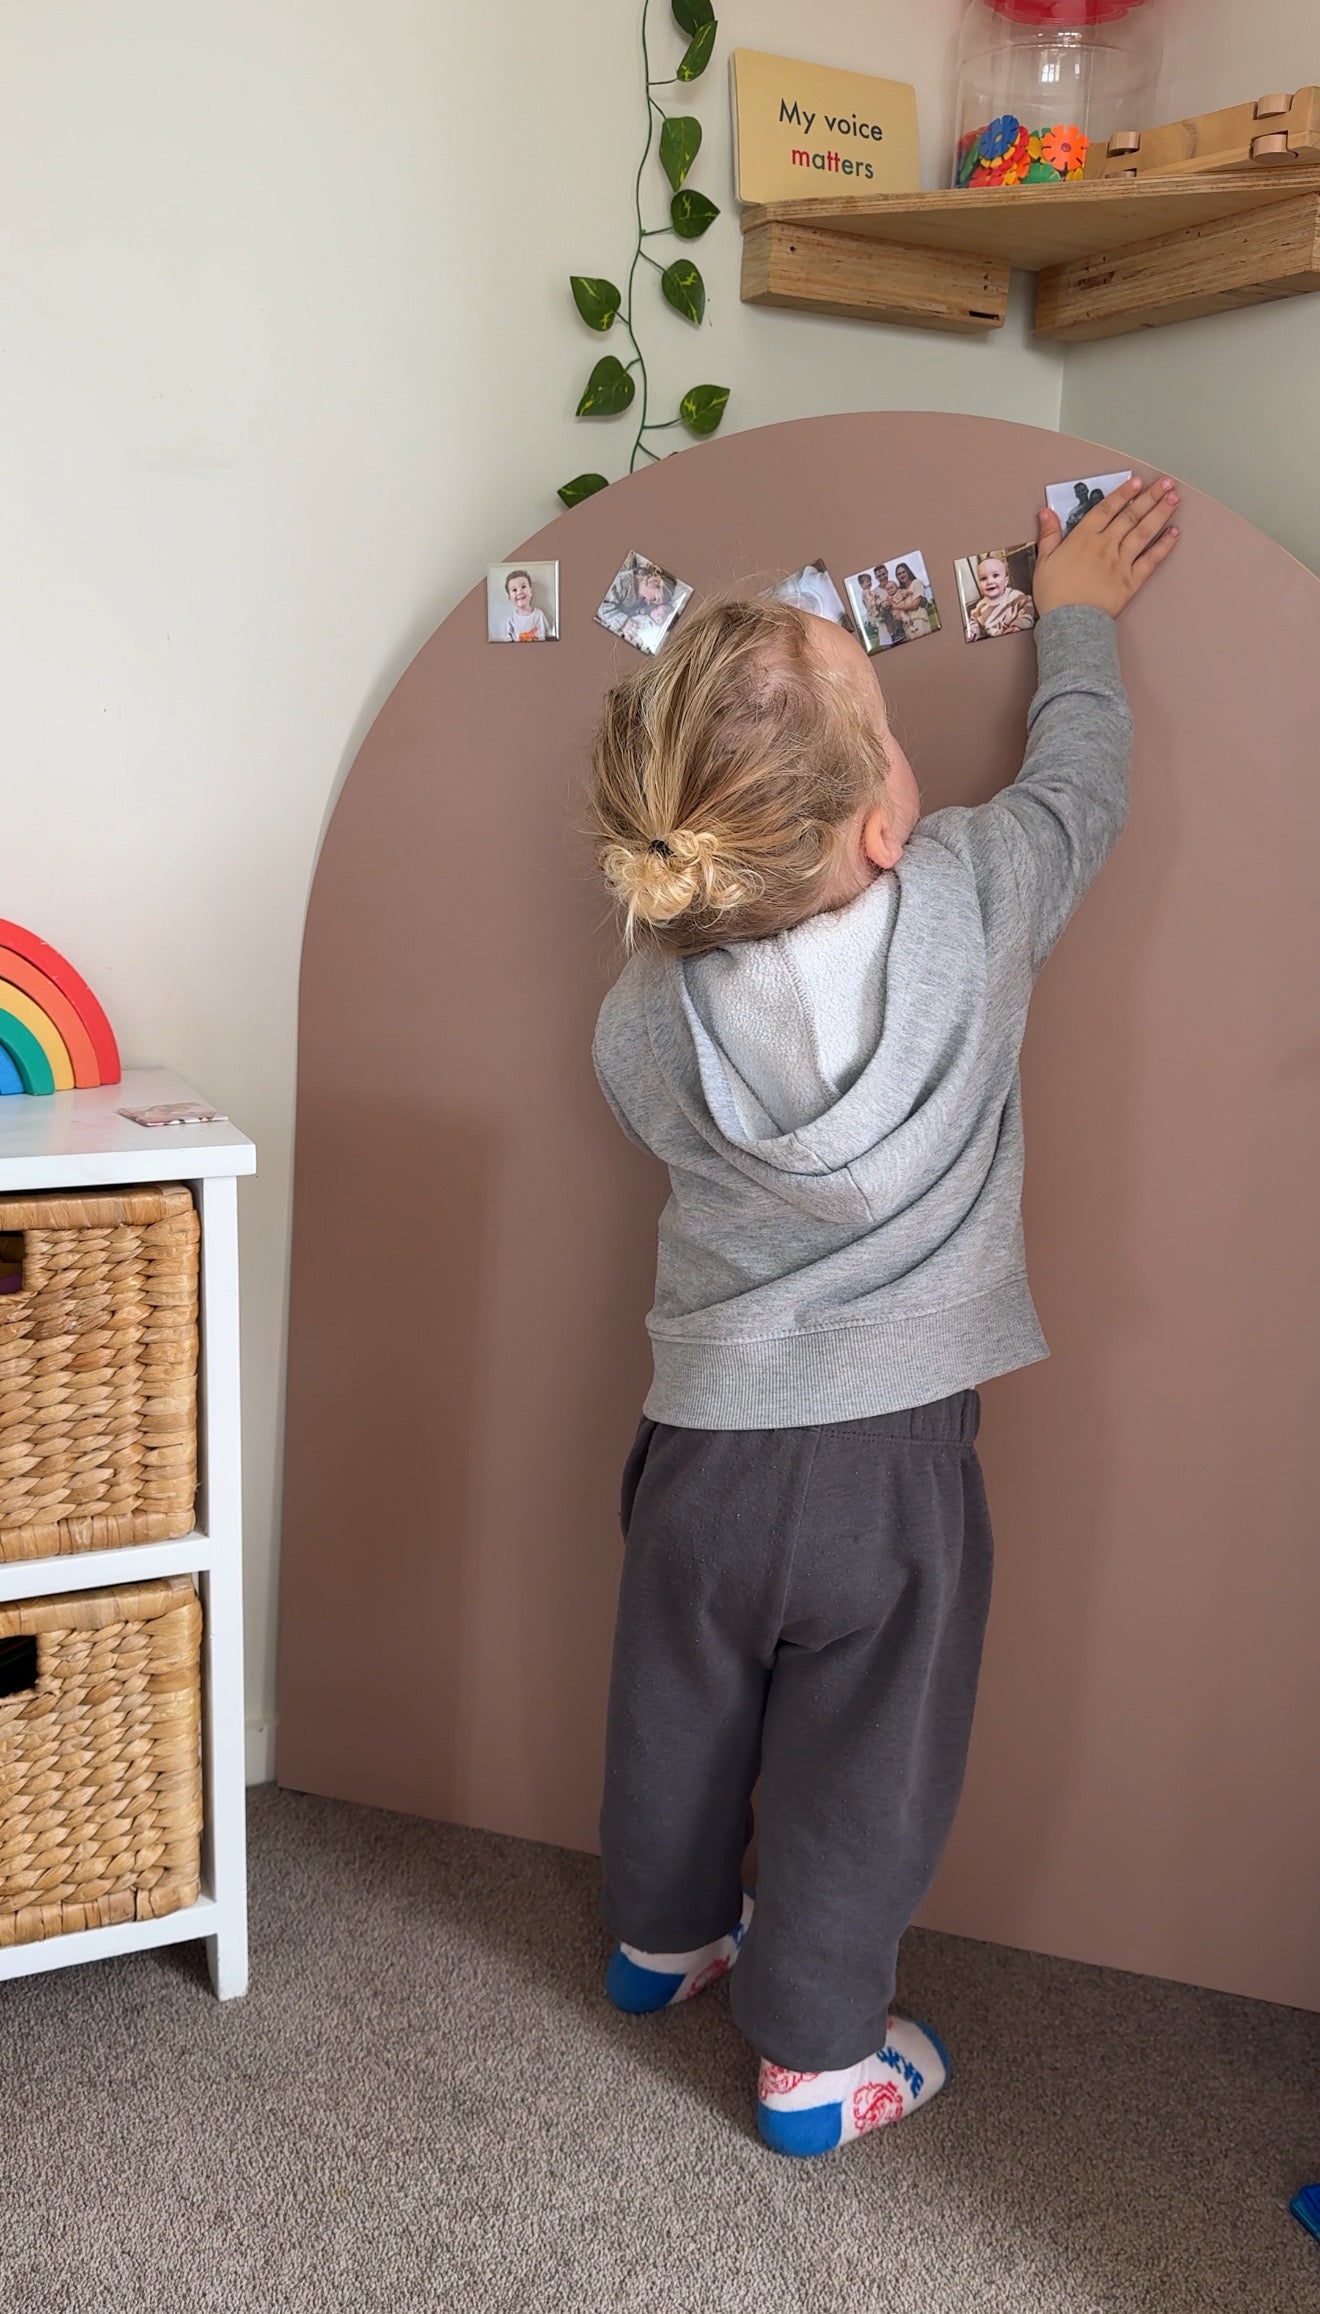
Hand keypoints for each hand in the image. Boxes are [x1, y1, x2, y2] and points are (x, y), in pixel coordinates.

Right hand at [1033, 475, 1179, 618]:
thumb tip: (1046, 512)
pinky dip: (1164, 545)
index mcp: (1084, 538)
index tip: (1137, 482)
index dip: (1123, 493)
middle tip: (1165, 483)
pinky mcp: (1132, 580)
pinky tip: (1174, 533)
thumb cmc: (1055, 595)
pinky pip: (1151, 559)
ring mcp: (1121, 562)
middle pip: (1131, 516)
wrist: (1069, 622)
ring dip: (1160, 513)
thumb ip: (1048, 535)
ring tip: (1173, 499)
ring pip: (1143, 532)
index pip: (1107, 509)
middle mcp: (1106, 545)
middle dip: (1150, 497)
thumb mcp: (1044, 561)